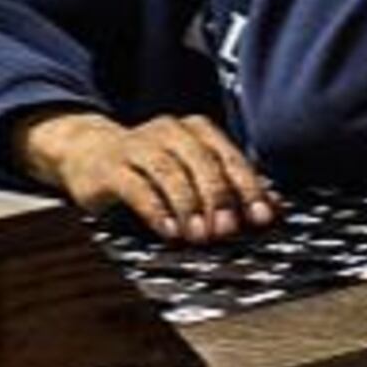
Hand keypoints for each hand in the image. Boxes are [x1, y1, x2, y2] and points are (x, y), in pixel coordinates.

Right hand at [11, 110, 277, 243]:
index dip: (248, 187)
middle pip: (201, 161)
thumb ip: (231, 188)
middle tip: (227, 230)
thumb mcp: (192, 175)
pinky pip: (136, 186)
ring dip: (187, 205)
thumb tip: (275, 209)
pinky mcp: (111, 167)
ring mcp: (138, 145)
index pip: (228, 156)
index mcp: (196, 130)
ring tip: (198, 235)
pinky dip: (155, 209)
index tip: (260, 217)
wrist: (90, 155)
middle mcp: (170, 131)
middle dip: (218, 197)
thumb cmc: (151, 170)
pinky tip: (168, 230)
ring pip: (169, 171)